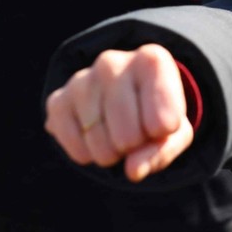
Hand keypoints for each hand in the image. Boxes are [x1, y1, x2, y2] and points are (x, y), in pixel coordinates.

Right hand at [45, 44, 193, 181]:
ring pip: (100, 145)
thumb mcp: (174, 131)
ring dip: (112, 152)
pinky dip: (89, 155)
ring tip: (116, 132)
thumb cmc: (157, 112)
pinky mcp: (57, 102)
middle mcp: (111, 63)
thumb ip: (162, 150)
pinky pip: (77, 149)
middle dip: (135, 146)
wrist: (126, 96)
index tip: (163, 122)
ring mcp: (80, 81)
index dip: (164, 133)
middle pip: (128, 136)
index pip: (163, 121)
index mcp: (150, 61)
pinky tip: (95, 135)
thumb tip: (132, 171)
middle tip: (136, 131)